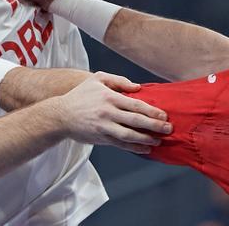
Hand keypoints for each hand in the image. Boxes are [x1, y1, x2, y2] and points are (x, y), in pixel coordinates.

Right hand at [53, 72, 171, 153]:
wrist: (60, 115)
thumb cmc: (80, 95)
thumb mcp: (97, 79)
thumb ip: (118, 80)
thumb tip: (137, 87)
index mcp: (109, 97)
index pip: (136, 105)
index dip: (152, 111)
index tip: (164, 115)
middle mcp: (108, 113)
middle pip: (136, 121)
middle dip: (154, 125)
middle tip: (168, 128)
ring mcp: (104, 127)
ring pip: (130, 135)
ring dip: (146, 139)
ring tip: (159, 140)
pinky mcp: (101, 138)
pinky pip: (121, 145)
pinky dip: (135, 148)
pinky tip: (146, 149)